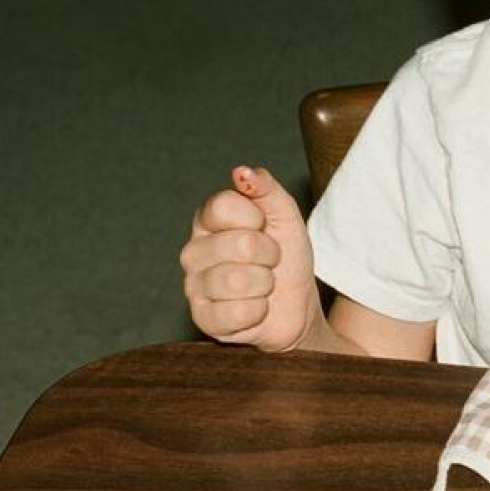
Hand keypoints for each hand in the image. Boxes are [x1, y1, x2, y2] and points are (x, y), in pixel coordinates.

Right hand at [180, 166, 321, 351]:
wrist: (296, 307)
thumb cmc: (287, 259)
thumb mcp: (285, 216)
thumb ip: (265, 188)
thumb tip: (241, 171)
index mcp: (207, 221)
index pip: (223, 206)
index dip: (257, 218)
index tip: (265, 228)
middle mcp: (193, 251)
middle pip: (239, 244)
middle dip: (269, 255)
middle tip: (269, 262)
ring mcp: (194, 287)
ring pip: (238, 280)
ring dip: (265, 284)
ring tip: (263, 285)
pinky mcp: (203, 319)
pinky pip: (237, 312)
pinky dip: (258, 310)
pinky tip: (255, 307)